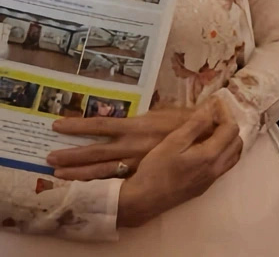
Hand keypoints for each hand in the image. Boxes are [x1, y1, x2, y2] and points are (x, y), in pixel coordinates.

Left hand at [48, 105, 199, 179]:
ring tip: (57, 175)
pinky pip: (117, 180)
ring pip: (102, 170)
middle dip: (71, 156)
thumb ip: (143, 116)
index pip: (99, 125)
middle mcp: (132, 145)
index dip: (77, 126)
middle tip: (49, 159)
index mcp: (136, 125)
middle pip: (94, 152)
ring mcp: (136, 162)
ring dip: (79, 173)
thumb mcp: (162, 113)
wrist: (208, 138)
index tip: (56, 126)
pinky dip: (100, 183)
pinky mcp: (143, 171)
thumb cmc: (185, 121)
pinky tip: (86, 186)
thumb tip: (126, 114)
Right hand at [114, 102, 242, 228]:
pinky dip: (224, 153)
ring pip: (233, 156)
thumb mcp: (173, 142)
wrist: (143, 200)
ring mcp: (212, 180)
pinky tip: (209, 148)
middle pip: (237, 142)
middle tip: (215, 116)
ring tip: (214, 130)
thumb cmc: (155, 169)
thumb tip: (211, 109)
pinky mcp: (205, 187)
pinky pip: (224, 166)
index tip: (216, 103)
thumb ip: (195, 125)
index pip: (231, 129)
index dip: (226, 113)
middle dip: (230, 126)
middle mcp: (216, 168)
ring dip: (229, 140)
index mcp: (210, 156)